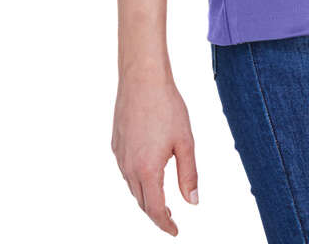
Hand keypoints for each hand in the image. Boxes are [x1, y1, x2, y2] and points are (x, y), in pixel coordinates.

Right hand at [112, 70, 199, 234]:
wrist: (142, 79)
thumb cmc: (167, 106)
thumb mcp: (185, 142)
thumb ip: (188, 175)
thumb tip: (192, 202)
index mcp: (147, 170)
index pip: (155, 209)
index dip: (165, 223)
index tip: (174, 231)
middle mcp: (129, 167)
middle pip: (141, 201)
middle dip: (155, 212)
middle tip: (170, 218)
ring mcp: (120, 155)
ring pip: (132, 186)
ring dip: (145, 196)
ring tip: (160, 197)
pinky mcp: (116, 143)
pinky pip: (125, 169)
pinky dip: (136, 178)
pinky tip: (146, 171)